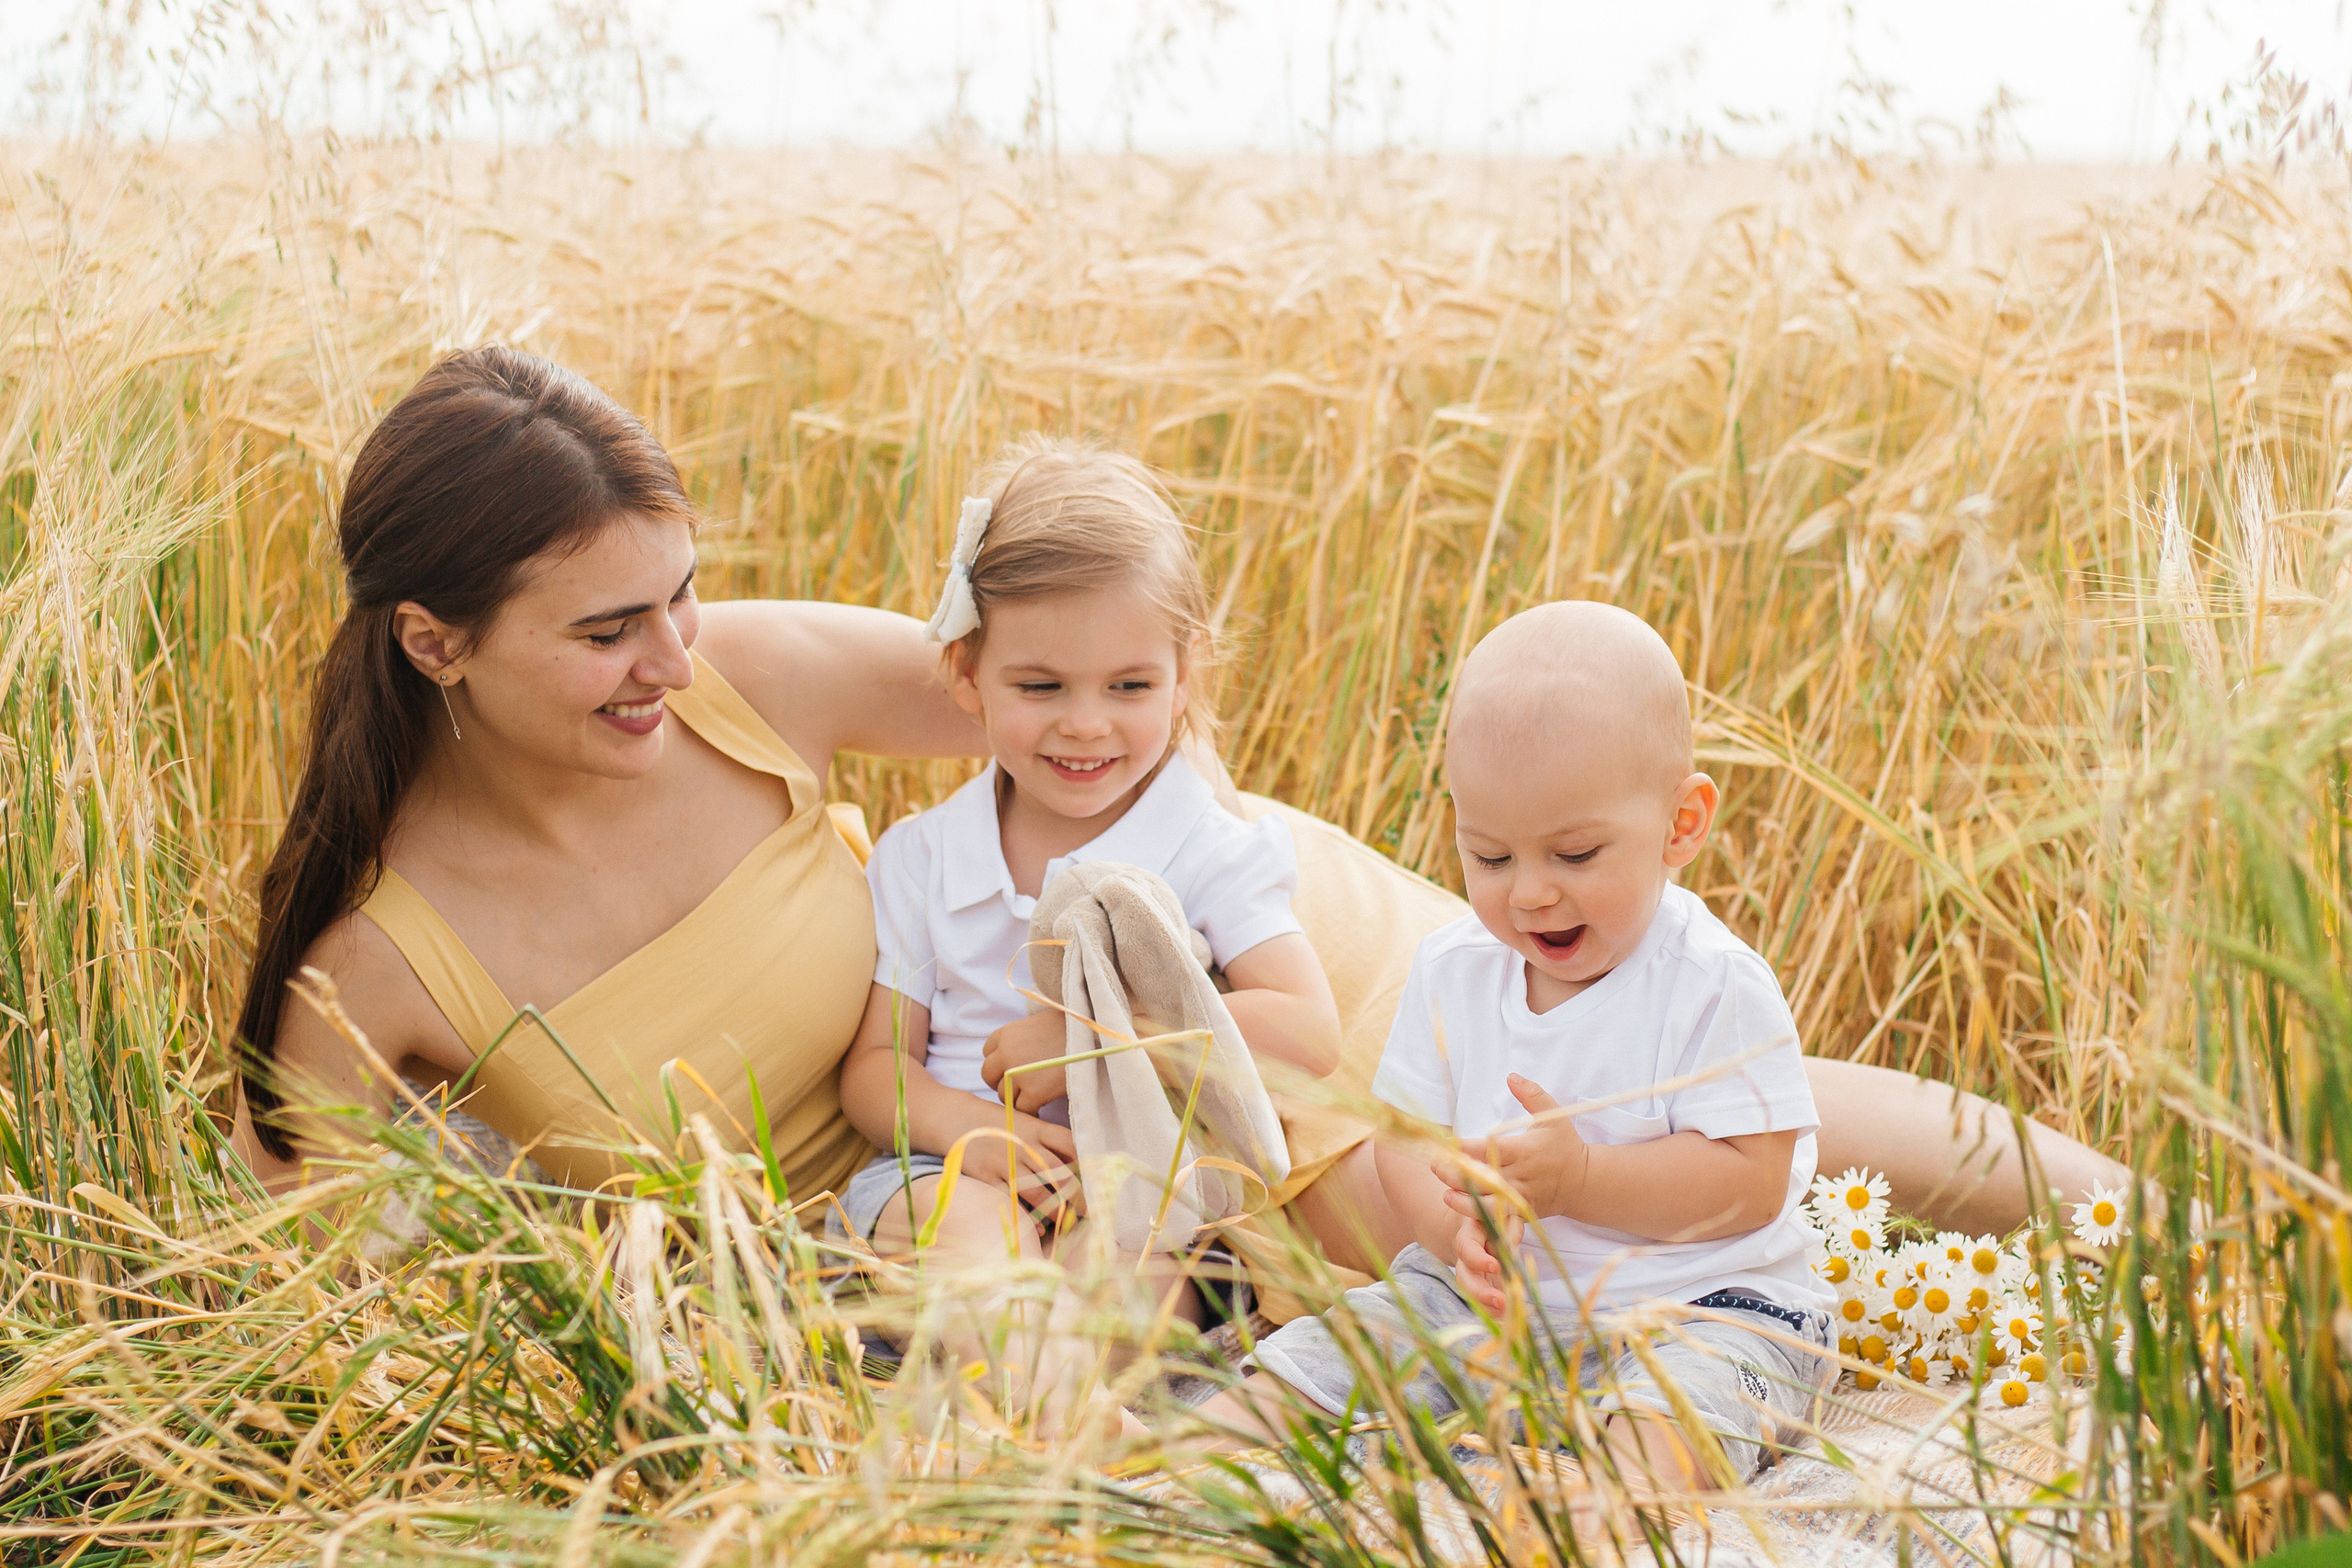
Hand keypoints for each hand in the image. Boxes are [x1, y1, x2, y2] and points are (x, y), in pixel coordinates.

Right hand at [965, 1110, 1086, 1221]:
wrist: (955, 1118)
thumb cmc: (1000, 1125)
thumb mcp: (1027, 1124)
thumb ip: (1050, 1142)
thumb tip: (1083, 1166)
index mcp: (1037, 1129)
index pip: (1071, 1144)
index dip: (1088, 1165)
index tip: (1099, 1183)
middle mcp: (1024, 1146)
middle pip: (1058, 1172)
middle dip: (1078, 1195)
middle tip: (1092, 1212)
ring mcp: (1004, 1162)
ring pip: (1037, 1191)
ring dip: (1055, 1209)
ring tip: (1068, 1222)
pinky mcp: (986, 1177)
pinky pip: (1010, 1201)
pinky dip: (1026, 1217)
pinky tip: (1039, 1229)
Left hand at [980, 1011, 1068, 1113]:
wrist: (1098, 1037)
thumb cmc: (1074, 1027)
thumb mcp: (1041, 1022)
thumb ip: (1023, 1037)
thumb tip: (1020, 1051)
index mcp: (1006, 1033)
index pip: (987, 1053)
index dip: (1000, 1062)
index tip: (1012, 1068)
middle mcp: (1006, 1053)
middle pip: (989, 1075)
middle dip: (1002, 1082)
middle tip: (1020, 1086)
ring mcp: (1017, 1074)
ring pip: (1004, 1095)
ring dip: (1017, 1097)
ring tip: (1036, 1095)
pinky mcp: (1033, 1092)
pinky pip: (1022, 1109)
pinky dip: (1031, 1111)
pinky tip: (1041, 1108)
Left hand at [1438, 1074, 1588, 1222]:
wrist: (1584, 1182)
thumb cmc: (1565, 1145)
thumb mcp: (1553, 1116)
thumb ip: (1531, 1095)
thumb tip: (1510, 1076)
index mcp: (1525, 1150)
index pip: (1491, 1149)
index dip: (1467, 1147)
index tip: (1446, 1143)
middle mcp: (1521, 1176)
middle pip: (1485, 1178)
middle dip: (1458, 1174)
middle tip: (1434, 1166)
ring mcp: (1521, 1198)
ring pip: (1490, 1203)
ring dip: (1466, 1201)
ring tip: (1445, 1194)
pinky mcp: (1522, 1213)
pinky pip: (1500, 1218)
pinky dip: (1482, 1218)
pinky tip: (1462, 1211)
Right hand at [1452, 1207, 1520, 1312]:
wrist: (1482, 1226)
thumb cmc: (1496, 1218)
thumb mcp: (1504, 1216)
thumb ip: (1509, 1228)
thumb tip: (1513, 1246)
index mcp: (1469, 1236)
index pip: (1467, 1248)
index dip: (1478, 1259)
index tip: (1495, 1266)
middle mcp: (1465, 1259)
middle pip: (1464, 1278)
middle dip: (1481, 1293)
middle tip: (1502, 1301)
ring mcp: (1471, 1275)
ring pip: (1471, 1295)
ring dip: (1488, 1308)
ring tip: (1508, 1316)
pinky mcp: (1480, 1287)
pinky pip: (1483, 1303)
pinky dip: (1494, 1313)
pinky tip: (1509, 1319)